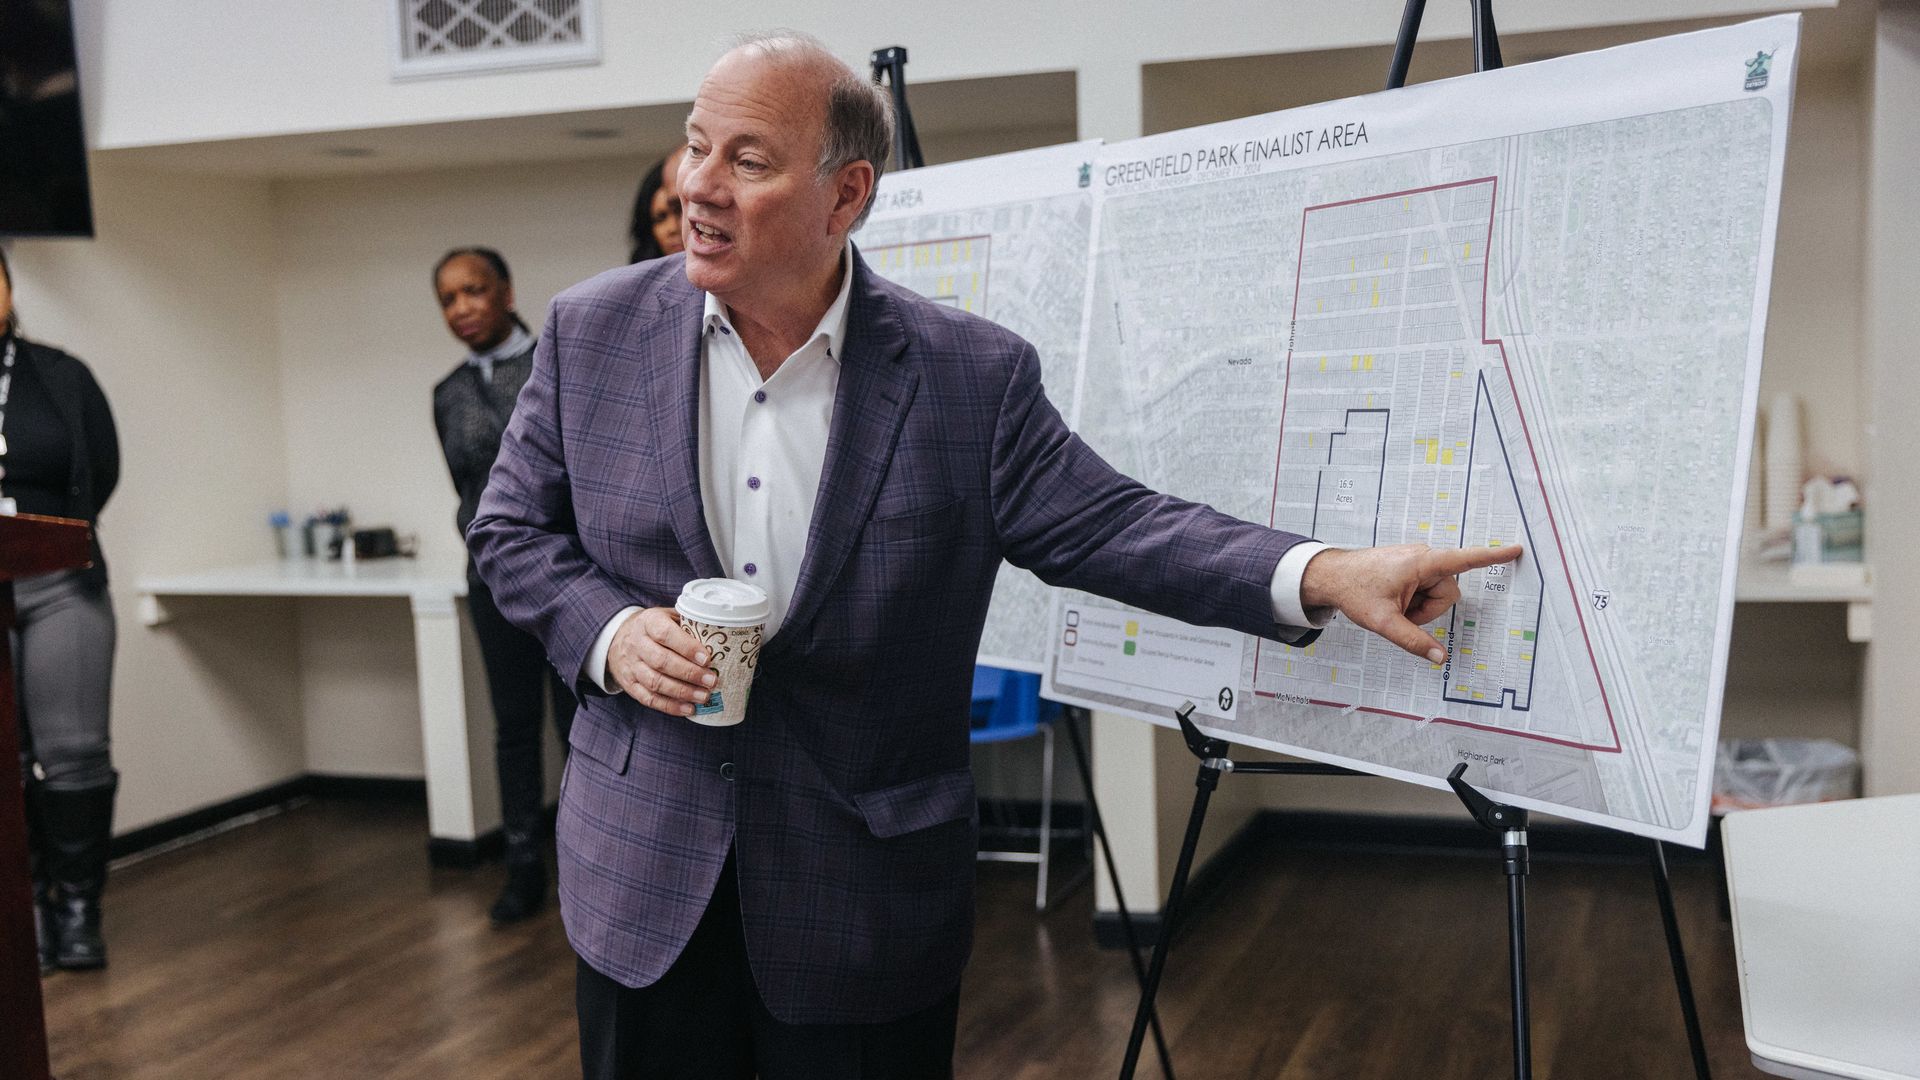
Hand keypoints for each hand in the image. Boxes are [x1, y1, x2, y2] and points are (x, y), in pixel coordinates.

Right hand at [606, 607, 715, 715]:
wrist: (619, 639)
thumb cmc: (655, 628)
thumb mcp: (668, 617)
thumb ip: (688, 625)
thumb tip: (720, 641)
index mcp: (648, 623)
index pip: (665, 634)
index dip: (687, 647)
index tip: (706, 658)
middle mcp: (636, 644)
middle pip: (661, 661)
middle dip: (689, 673)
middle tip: (711, 681)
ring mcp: (631, 666)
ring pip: (655, 682)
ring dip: (682, 692)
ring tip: (704, 696)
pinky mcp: (630, 685)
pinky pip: (648, 698)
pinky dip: (670, 706)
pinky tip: (688, 709)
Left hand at [1300, 543, 1525, 663]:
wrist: (1331, 576)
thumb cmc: (1354, 591)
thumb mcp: (1383, 622)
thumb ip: (1414, 641)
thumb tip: (1440, 657)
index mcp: (1421, 562)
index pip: (1464, 560)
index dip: (1492, 556)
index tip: (1516, 549)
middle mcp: (1423, 557)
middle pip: (1448, 592)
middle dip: (1429, 609)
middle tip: (1400, 612)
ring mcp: (1417, 561)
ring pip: (1437, 593)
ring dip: (1420, 606)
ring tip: (1394, 605)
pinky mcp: (1412, 567)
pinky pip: (1426, 589)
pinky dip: (1414, 601)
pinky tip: (1394, 600)